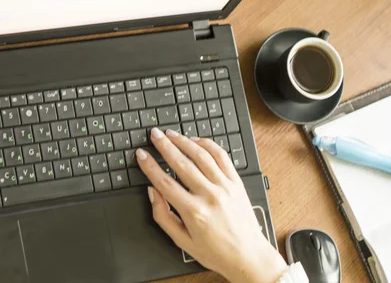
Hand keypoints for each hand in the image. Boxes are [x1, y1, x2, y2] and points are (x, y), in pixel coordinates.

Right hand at [136, 128, 286, 282]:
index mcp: (194, 212)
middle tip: (154, 135)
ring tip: (171, 134)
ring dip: (184, 141)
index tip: (142, 155)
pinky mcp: (236, 182)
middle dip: (164, 146)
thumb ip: (163, 215)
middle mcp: (210, 195)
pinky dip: (207, 145)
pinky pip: (221, 156)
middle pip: (181, 163)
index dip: (150, 166)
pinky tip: (196, 140)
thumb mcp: (182, 241)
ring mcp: (225, 186)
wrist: (249, 256)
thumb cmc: (216, 251)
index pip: (165, 182)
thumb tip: (152, 192)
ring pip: (201, 155)